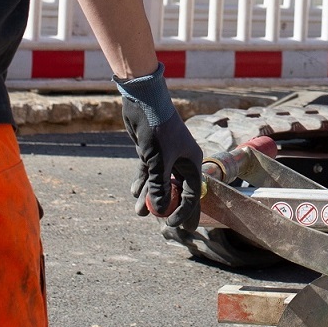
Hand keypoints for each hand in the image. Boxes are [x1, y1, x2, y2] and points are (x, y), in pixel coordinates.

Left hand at [116, 65, 202, 233]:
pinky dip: (143, 182)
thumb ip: (159, 187)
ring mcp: (166, 156)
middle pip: (176, 190)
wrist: (143, 101)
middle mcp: (181, 160)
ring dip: (150, 196)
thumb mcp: (159, 161)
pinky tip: (135, 192)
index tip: (173, 225)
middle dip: (166, 206)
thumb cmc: (157, 129)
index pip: (192, 193)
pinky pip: (149, 172)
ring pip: (160, 182)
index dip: (184, 211)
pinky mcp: (152, 152)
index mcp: (192, 161)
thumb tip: (159, 210)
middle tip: (159, 223)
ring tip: (138, 211)